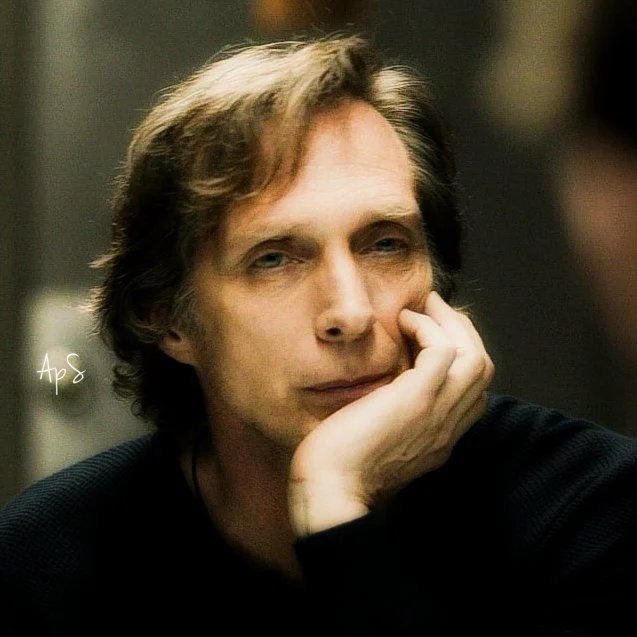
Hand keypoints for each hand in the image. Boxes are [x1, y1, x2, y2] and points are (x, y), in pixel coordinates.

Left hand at [288, 291, 493, 534]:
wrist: (328, 492)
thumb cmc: (340, 468)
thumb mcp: (378, 442)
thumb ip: (393, 421)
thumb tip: (383, 393)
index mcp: (440, 438)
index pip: (473, 390)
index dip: (459, 354)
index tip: (430, 333)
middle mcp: (448, 427)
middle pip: (482, 367)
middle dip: (462, 330)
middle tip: (433, 308)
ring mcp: (436, 413)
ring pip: (473, 356)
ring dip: (450, 323)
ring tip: (422, 306)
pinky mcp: (416, 400)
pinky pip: (443, 350)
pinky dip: (427, 327)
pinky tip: (402, 321)